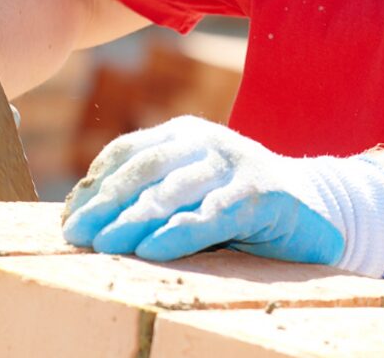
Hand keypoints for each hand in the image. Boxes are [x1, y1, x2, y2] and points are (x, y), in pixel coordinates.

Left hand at [60, 116, 383, 277]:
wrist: (315, 209)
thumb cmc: (238, 206)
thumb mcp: (191, 194)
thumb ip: (150, 196)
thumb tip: (84, 220)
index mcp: (184, 134)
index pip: (128, 152)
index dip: (94, 185)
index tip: (68, 219)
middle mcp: (208, 140)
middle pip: (146, 167)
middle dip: (107, 202)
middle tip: (76, 235)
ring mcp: (237, 163)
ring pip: (176, 189)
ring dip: (135, 218)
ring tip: (105, 244)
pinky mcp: (263, 192)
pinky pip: (214, 213)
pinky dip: (181, 232)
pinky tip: (153, 249)